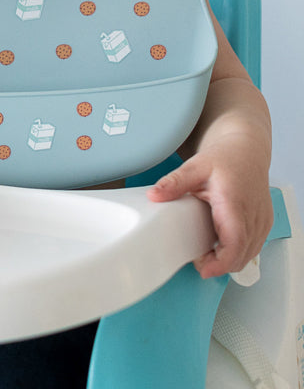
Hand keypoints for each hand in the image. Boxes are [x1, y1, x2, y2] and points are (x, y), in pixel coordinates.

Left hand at [147, 139, 273, 278]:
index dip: (220, 263)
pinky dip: (239, 251)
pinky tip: (221, 244)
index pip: (234, 244)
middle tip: (197, 259)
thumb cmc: (225, 158)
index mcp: (235, 204)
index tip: (203, 269)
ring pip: (250, 253)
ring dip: (230, 259)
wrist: (247, 150)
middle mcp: (254, 215)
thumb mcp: (194, 166)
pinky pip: (255, 246)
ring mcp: (263, 221)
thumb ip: (174, 182)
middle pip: (242, 255)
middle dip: (220, 264)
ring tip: (207, 252)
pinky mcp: (265, 223)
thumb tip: (154, 195)